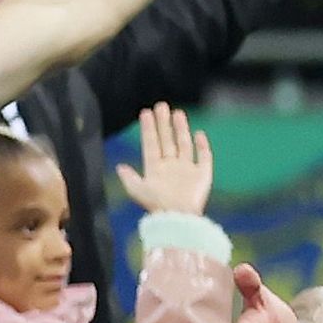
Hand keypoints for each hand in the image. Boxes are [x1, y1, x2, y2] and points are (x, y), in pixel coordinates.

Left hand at [109, 101, 211, 217]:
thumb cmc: (156, 205)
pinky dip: (202, 145)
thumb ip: (129, 178)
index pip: (151, 144)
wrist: (178, 217)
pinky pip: (204, 157)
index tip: (145, 112)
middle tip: (161, 105)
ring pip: (183, 144)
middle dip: (163, 123)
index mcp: (155, 169)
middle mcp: (171, 167)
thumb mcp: (138, 190)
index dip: (148, 129)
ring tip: (177, 112)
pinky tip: (198, 133)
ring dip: (180, 129)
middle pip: (167, 140)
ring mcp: (187, 170)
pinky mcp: (202, 174)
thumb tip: (119, 166)